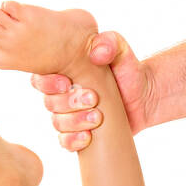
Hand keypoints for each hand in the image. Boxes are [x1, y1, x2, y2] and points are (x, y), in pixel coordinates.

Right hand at [30, 32, 152, 151]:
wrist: (143, 98)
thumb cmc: (127, 70)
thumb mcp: (121, 50)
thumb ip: (110, 42)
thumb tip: (96, 53)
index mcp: (64, 71)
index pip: (41, 78)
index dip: (48, 83)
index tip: (67, 83)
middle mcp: (62, 94)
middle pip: (50, 103)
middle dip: (69, 103)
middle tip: (93, 99)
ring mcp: (69, 115)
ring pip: (58, 123)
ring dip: (75, 122)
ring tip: (97, 117)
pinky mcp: (78, 133)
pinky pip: (65, 142)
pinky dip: (74, 141)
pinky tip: (88, 137)